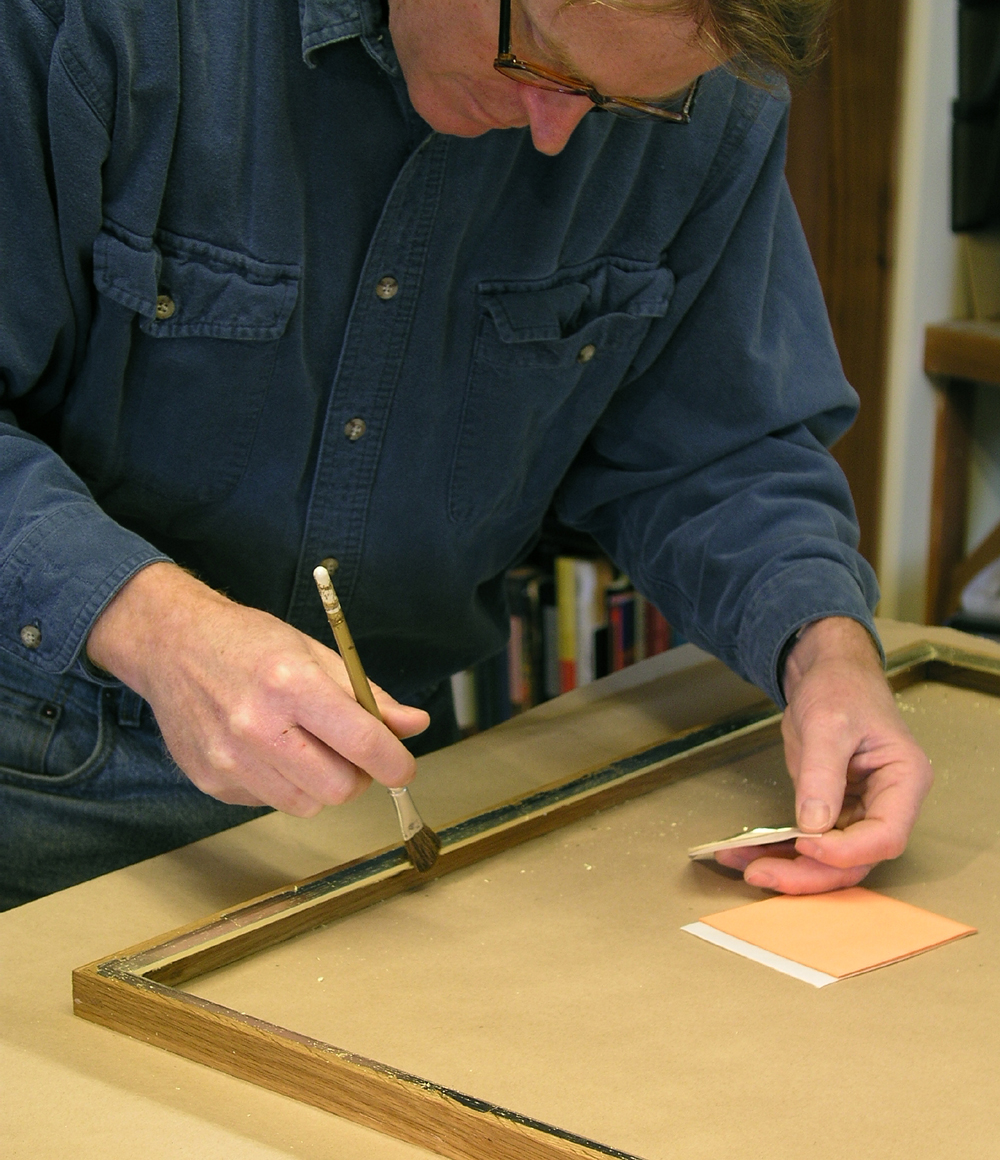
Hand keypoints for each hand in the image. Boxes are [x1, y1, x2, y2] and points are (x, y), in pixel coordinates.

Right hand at [87, 562, 429, 814]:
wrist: (172, 645)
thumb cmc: (249, 643)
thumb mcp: (316, 652)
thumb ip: (368, 695)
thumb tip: (413, 726)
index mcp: (291, 684)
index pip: (362, 742)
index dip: (395, 763)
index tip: (403, 766)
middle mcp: (256, 726)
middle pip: (338, 789)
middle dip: (358, 777)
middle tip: (352, 753)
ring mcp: (229, 759)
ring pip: (307, 805)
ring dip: (321, 785)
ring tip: (308, 747)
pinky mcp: (211, 781)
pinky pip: (270, 802)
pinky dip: (284, 784)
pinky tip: (270, 750)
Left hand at [714, 617, 932, 893]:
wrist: (826, 673)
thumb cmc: (841, 688)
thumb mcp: (828, 724)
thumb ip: (822, 774)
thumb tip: (812, 825)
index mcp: (903, 781)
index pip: (885, 836)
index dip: (846, 851)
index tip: (805, 845)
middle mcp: (887, 804)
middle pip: (856, 859)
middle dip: (808, 873)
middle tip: (760, 873)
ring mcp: (859, 811)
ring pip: (830, 860)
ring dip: (787, 867)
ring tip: (742, 865)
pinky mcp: (832, 811)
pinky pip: (809, 842)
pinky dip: (778, 849)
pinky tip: (745, 853)